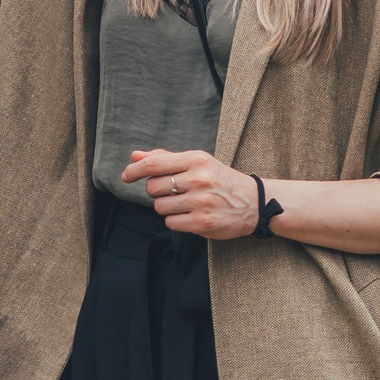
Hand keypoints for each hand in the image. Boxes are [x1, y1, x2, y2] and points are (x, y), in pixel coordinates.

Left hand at [123, 148, 262, 238]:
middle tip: (171, 192)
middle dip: (155, 191)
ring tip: (184, 204)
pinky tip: (190, 215)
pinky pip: (171, 223)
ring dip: (166, 207)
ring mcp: (201, 202)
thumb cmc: (219, 179)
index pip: (154, 164)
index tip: (126, 176)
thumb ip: (165, 158)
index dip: (134, 170)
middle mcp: (198, 179)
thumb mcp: (196, 162)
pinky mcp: (203, 223)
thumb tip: (135, 156)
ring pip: (160, 207)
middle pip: (153, 187)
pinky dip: (175, 221)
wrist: (253, 202)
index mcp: (195, 160)